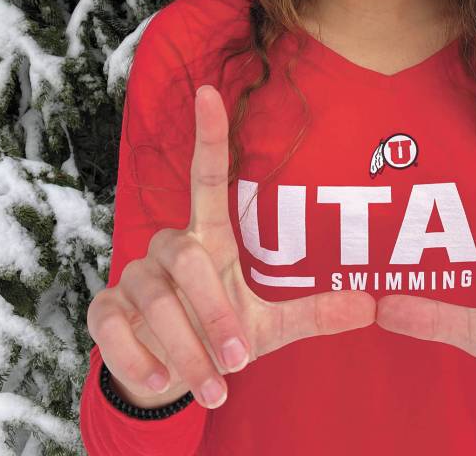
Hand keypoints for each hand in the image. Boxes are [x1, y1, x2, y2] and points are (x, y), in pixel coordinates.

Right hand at [87, 85, 374, 408]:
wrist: (169, 376)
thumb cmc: (221, 336)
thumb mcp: (269, 327)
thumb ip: (313, 312)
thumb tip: (370, 305)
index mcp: (209, 238)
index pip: (206, 176)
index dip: (208, 134)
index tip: (209, 90)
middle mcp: (169, 247)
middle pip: (187, 258)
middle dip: (213, 312)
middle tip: (237, 361)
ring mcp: (133, 277)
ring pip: (154, 300)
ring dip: (185, 348)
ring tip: (214, 384)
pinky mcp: (104, 310)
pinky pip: (116, 327)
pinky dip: (140, 360)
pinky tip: (161, 381)